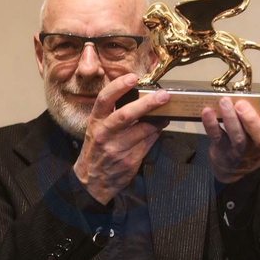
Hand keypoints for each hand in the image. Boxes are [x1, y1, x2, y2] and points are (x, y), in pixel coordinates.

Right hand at [73, 73, 169, 203]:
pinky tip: (160, 128)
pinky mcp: (129, 161)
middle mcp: (104, 134)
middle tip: (164, 95)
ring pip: (143, 130)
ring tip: (167, 113)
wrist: (92, 181)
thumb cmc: (96, 150)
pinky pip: (148, 143)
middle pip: (126, 114)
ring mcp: (116, 148)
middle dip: (147, 103)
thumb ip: (112, 115)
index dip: (118, 87)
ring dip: (158, 121)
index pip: (104, 99)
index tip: (132, 77)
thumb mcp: (97, 129)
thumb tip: (139, 100)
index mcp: (95, 122)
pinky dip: (156, 134)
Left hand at [201, 70, 259, 183]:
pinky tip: (207, 112)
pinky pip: (217, 137)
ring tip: (224, 102)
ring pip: (238, 138)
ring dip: (231, 119)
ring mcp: (240, 151)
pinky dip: (211, 124)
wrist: (231, 164)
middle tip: (241, 104)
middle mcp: (258, 147)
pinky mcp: (222, 150)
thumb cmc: (251, 135)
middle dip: (252, 121)